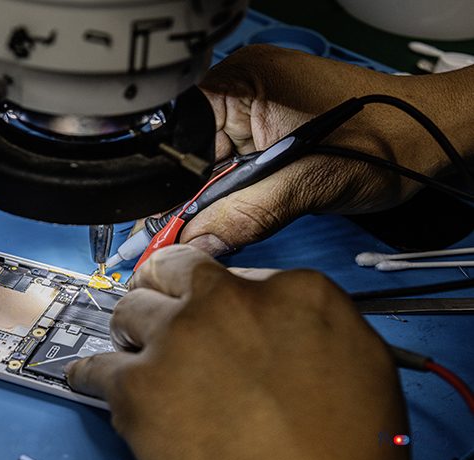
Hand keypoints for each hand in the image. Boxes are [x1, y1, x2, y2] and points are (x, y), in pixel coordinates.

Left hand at [66, 246, 409, 459]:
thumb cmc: (345, 447)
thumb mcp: (359, 357)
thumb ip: (308, 321)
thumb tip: (278, 318)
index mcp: (288, 290)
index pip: (234, 273)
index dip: (218, 297)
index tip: (210, 311)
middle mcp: (225, 300)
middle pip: (172, 272)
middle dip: (162, 286)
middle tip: (158, 307)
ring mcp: (176, 338)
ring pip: (129, 311)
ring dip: (130, 330)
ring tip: (132, 351)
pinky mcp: (137, 384)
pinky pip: (95, 367)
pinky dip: (90, 374)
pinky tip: (88, 378)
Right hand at [182, 45, 473, 255]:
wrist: (432, 135)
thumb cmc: (389, 138)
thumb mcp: (311, 182)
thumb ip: (247, 214)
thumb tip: (195, 245)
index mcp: (240, 81)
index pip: (175, 133)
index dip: (165, 184)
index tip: (161, 228)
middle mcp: (237, 90)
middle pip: (184, 153)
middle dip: (186, 199)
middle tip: (180, 240)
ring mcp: (248, 111)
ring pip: (204, 167)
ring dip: (211, 200)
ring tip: (216, 225)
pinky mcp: (261, 132)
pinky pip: (228, 170)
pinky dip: (230, 197)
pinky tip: (235, 214)